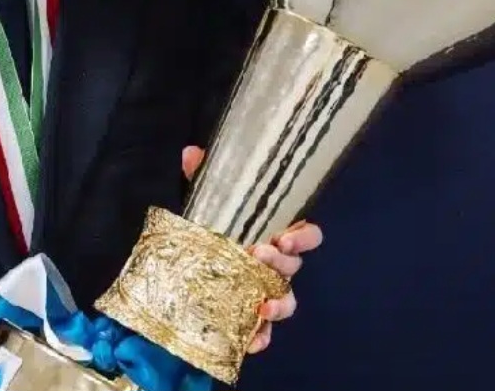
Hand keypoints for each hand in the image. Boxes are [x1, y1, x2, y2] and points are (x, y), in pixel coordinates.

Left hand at [181, 146, 323, 353]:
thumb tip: (192, 153)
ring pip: (288, 301)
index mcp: (275, 234)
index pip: (308, 234)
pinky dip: (262, 338)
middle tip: (259, 253)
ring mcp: (267, 292)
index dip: (304, 236)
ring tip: (261, 306)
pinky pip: (266, 332)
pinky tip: (250, 341)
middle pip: (294, 266)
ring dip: (280, 304)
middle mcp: (277, 264)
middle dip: (281, 261)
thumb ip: (202, 177)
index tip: (284, 234)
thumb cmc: (211, 228)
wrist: (186, 265)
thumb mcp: (206, 201)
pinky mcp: (252, 317)